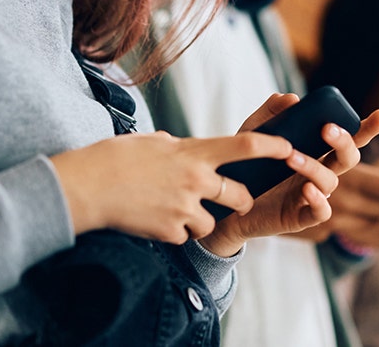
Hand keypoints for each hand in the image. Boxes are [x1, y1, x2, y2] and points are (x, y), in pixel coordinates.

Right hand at [50, 128, 292, 243]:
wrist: (88, 187)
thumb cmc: (115, 158)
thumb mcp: (152, 142)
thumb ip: (176, 146)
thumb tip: (183, 148)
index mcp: (193, 151)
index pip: (245, 146)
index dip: (273, 146)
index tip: (290, 148)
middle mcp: (196, 179)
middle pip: (239, 195)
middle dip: (241, 200)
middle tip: (234, 200)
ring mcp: (184, 207)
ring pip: (212, 221)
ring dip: (201, 220)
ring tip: (174, 210)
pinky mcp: (170, 231)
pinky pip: (185, 235)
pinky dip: (176, 231)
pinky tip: (156, 220)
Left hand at [198, 94, 378, 256]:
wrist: (225, 206)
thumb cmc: (246, 168)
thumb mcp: (252, 136)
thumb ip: (270, 114)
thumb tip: (291, 98)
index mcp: (315, 152)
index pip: (347, 138)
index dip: (367, 129)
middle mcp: (320, 173)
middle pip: (348, 157)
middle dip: (344, 141)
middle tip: (326, 128)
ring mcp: (312, 195)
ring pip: (331, 181)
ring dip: (314, 166)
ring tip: (291, 157)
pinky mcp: (300, 217)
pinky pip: (321, 211)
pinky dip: (318, 200)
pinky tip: (306, 189)